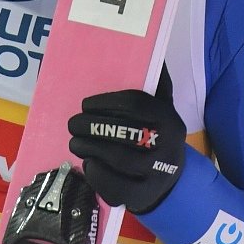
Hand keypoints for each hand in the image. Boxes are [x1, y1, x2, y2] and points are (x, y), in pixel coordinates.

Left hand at [66, 68, 185, 214]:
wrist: (170, 180)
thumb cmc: (156, 133)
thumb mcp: (160, 106)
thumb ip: (152, 81)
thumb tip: (147, 47)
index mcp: (169, 119)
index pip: (136, 104)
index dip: (106, 102)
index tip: (86, 104)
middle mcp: (167, 146)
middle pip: (122, 132)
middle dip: (90, 126)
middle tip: (72, 123)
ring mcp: (156, 174)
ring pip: (116, 159)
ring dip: (88, 148)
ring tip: (75, 141)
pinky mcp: (143, 196)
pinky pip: (115, 186)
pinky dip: (96, 173)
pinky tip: (88, 163)